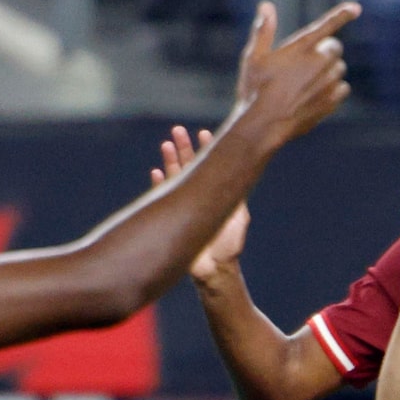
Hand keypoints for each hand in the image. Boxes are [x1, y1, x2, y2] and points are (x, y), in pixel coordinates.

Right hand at [153, 125, 248, 281]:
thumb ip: (236, 197)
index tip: (204, 133)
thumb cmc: (229, 246)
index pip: (210, 167)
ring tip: (166, 143)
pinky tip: (156, 173)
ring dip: (170, 161)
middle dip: (184, 148)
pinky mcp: (174, 217)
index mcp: (215, 194)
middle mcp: (199, 197)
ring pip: (175, 178)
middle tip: (178, 130)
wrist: (214, 270)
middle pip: (189, 167)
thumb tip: (243, 176)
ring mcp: (185, 206)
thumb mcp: (238, 216)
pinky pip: (163, 198)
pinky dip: (160, 186)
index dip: (206, 150)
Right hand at [233, 0, 358, 141]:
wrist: (263, 125)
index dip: (343, 15)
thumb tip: (266, 6)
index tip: (356, 8)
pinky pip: (343, 88)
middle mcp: (319, 63)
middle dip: (325, 50)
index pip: (327, 26)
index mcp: (301, 48)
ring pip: (339, 68)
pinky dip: (334, 88)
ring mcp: (328, 83)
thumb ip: (263, 31)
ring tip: (305, 81)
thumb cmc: (254, 89)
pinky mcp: (332, 102)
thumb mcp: (253, 57)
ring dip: (328, 70)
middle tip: (304, 61)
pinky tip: (315, 95)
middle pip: (335, 47)